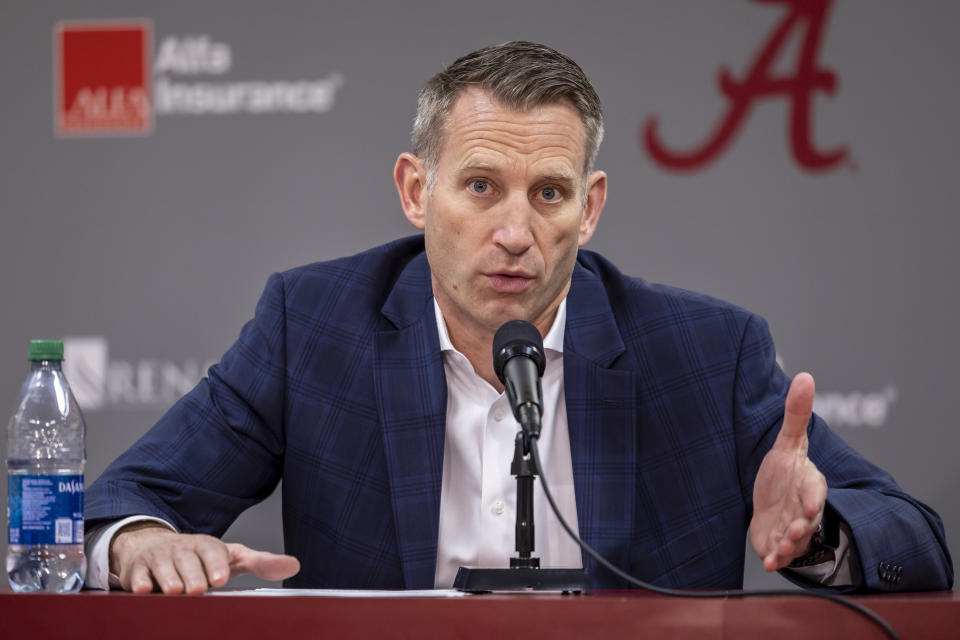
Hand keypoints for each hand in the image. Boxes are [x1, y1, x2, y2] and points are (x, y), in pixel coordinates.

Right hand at [109, 522, 300, 593]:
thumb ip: (261, 563)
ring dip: (167, 580)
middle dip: (192, 575)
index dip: (216, 563)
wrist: (153, 546)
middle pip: (187, 561)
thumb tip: (295, 565)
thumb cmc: (200, 557)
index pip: (212, 551)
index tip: (220, 578)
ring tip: (173, 591)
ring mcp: (159, 558)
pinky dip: (139, 583)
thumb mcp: (232, 557)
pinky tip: (143, 590)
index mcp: (207, 545)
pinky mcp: (137, 570)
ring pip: (162, 568)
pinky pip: (137, 576)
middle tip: (196, 588)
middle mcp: (183, 548)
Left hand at [749, 372, 827, 570]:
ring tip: (779, 549)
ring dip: (790, 546)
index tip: (810, 505)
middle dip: (804, 526)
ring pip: (796, 541)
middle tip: (797, 529)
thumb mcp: (788, 442)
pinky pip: (779, 554)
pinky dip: (774, 559)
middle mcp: (804, 509)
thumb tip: (805, 376)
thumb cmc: (784, 471)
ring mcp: (793, 528)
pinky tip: (767, 563)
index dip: (813, 498)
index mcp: (809, 483)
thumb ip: (796, 414)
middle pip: (809, 520)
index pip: (816, 489)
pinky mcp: (778, 542)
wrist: (773, 501)